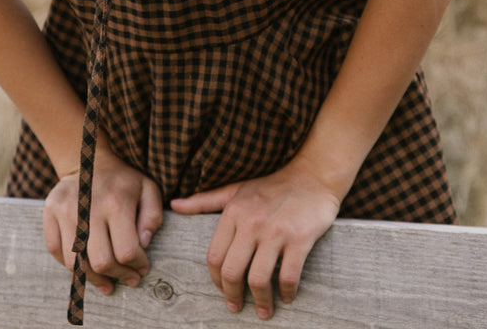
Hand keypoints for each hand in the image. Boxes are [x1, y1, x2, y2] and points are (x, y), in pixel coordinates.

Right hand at [43, 143, 162, 295]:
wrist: (87, 159)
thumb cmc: (122, 179)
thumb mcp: (148, 189)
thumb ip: (153, 216)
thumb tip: (143, 244)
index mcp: (116, 202)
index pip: (127, 251)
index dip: (137, 266)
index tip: (142, 268)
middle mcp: (89, 208)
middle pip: (101, 262)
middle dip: (118, 276)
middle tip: (128, 279)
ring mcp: (65, 211)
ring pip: (76, 264)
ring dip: (94, 278)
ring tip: (107, 281)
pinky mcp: (50, 213)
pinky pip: (56, 252)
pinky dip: (71, 266)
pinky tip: (85, 266)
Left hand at [170, 160, 340, 319]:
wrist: (312, 175)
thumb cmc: (271, 185)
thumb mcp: (236, 189)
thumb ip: (205, 200)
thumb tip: (175, 205)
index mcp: (234, 211)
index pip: (214, 256)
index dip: (216, 280)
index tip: (223, 290)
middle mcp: (251, 221)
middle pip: (231, 272)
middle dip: (232, 296)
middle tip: (237, 307)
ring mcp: (276, 231)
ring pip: (258, 279)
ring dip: (260, 301)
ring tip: (264, 311)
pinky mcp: (300, 238)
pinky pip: (288, 276)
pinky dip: (286, 292)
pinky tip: (287, 296)